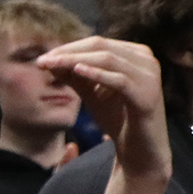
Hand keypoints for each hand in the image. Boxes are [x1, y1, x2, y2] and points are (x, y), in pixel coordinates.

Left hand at [41, 37, 167, 182]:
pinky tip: (77, 71)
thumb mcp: (90, 92)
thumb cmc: (117, 118)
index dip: (67, 48)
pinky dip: (97, 74)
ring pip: (108, 59)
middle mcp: (147, 61)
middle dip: (68, 53)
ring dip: (75, 60)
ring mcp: (150, 77)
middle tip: (42, 61)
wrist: (140, 150)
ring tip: (51, 65)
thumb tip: (47, 60)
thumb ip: (72, 75)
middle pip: (101, 46)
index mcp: (136, 54)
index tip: (42, 58)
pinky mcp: (148, 95)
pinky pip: (120, 80)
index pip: (97, 43)